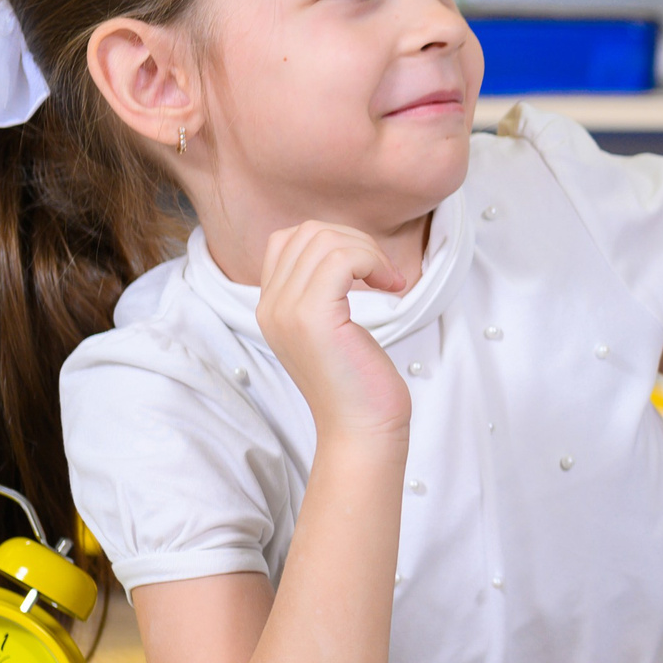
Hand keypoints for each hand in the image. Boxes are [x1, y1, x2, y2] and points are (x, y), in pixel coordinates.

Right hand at [255, 222, 411, 446]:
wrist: (361, 430)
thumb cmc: (359, 383)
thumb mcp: (334, 328)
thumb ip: (325, 291)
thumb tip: (346, 249)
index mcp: (271, 307)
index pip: (288, 240)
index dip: (335, 241)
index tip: (368, 271)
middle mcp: (270, 306)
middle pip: (308, 233)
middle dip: (356, 241)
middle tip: (385, 275)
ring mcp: (287, 310)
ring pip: (325, 240)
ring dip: (368, 251)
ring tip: (390, 282)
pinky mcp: (312, 317)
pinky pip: (341, 258)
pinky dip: (373, 261)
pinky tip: (391, 286)